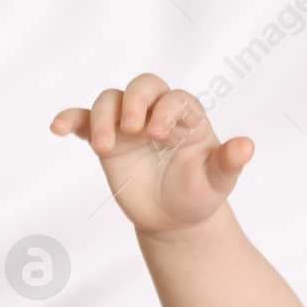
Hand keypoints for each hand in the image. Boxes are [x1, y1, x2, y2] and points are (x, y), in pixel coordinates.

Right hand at [51, 72, 252, 236]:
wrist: (174, 220)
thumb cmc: (200, 194)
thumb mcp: (217, 181)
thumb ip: (229, 162)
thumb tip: (247, 146)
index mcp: (187, 117)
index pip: (174, 98)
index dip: (165, 109)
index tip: (160, 135)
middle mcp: (157, 113)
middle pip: (142, 86)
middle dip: (134, 101)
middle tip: (133, 129)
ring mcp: (129, 124)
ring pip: (110, 100)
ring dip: (102, 116)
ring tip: (105, 147)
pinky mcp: (106, 139)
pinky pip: (82, 121)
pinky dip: (69, 119)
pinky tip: (58, 128)